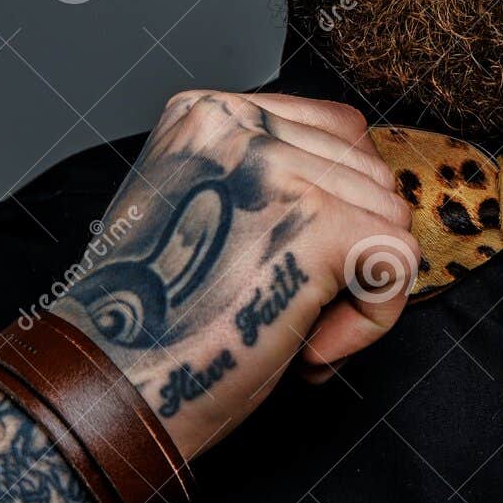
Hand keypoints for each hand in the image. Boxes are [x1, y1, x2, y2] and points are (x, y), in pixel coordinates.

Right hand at [44, 91, 419, 460]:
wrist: (105, 388)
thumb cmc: (154, 323)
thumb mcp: (202, 213)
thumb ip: (266, 180)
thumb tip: (362, 184)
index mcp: (207, 114)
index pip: (337, 131)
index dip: (340, 205)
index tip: (295, 264)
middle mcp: (239, 125)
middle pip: (370, 173)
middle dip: (352, 250)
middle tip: (291, 311)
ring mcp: (277, 170)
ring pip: (390, 215)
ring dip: (358, 289)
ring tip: (294, 332)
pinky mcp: (315, 224)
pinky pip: (398, 259)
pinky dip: (373, 317)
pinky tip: (313, 348)